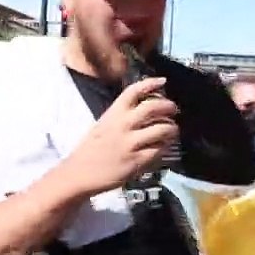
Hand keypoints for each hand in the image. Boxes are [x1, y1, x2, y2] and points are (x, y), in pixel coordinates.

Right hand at [61, 78, 179, 194]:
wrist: (79, 173)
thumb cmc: (92, 149)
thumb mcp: (104, 124)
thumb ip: (122, 115)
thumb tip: (148, 108)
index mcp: (113, 113)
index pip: (134, 91)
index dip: (150, 83)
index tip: (162, 81)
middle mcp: (123, 125)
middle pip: (154, 107)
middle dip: (169, 106)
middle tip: (174, 110)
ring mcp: (131, 143)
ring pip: (163, 129)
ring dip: (172, 128)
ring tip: (172, 131)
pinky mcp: (137, 161)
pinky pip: (160, 150)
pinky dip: (165, 147)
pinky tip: (163, 147)